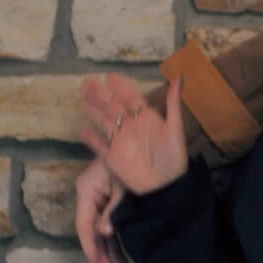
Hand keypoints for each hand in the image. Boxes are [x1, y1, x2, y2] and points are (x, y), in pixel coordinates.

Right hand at [75, 157, 131, 262]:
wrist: (141, 142)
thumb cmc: (130, 162)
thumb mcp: (122, 186)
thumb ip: (114, 210)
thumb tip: (104, 232)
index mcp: (87, 190)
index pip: (84, 223)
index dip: (90, 245)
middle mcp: (89, 196)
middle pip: (92, 229)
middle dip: (102, 252)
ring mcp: (99, 199)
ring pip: (102, 229)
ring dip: (111, 249)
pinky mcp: (110, 200)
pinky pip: (110, 222)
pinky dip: (117, 238)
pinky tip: (123, 255)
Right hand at [80, 74, 186, 195]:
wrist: (166, 186)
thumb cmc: (174, 157)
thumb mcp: (175, 129)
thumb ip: (174, 104)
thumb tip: (179, 78)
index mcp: (147, 119)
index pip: (131, 99)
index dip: (121, 87)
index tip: (111, 76)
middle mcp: (132, 127)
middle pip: (113, 107)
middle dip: (101, 94)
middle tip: (88, 81)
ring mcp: (121, 142)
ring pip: (104, 122)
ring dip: (94, 110)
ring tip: (83, 97)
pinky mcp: (113, 158)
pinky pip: (99, 146)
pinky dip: (91, 138)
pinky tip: (82, 129)